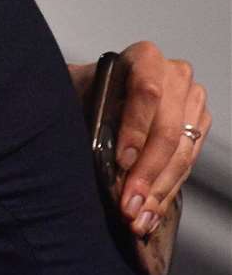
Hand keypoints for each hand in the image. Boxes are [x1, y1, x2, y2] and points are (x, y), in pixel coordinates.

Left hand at [72, 40, 210, 234]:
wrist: (96, 90)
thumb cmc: (82, 89)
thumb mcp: (74, 89)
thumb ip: (83, 107)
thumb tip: (89, 148)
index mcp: (144, 57)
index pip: (147, 92)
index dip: (135, 129)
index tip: (122, 161)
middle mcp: (175, 76)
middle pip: (168, 131)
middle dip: (146, 173)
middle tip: (128, 203)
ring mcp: (192, 102)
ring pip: (181, 153)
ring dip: (157, 190)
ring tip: (137, 217)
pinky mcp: (198, 126)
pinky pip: (187, 164)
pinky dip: (166, 192)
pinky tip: (150, 213)